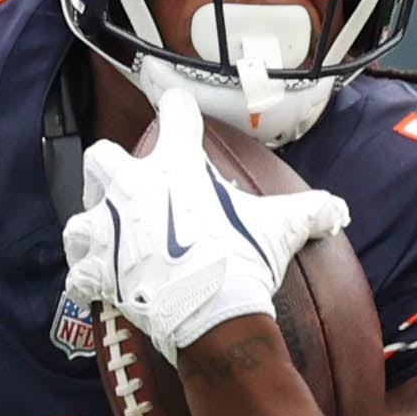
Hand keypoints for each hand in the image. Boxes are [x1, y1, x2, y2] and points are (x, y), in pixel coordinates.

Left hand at [62, 88, 349, 360]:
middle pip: (100, 158)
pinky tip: (96, 287)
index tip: (177, 107)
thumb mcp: (282, 227)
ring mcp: (107, 230)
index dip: (178, 109)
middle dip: (108, 169)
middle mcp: (132, 190)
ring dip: (91, 230)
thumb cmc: (242, 258)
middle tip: (125, 186)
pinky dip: (86, 281)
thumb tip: (338, 212)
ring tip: (105, 241)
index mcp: (175, 167)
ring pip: (78, 219)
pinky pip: (77, 274)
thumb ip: (311, 212)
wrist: (207, 308)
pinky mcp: (95, 269)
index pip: (174, 116)